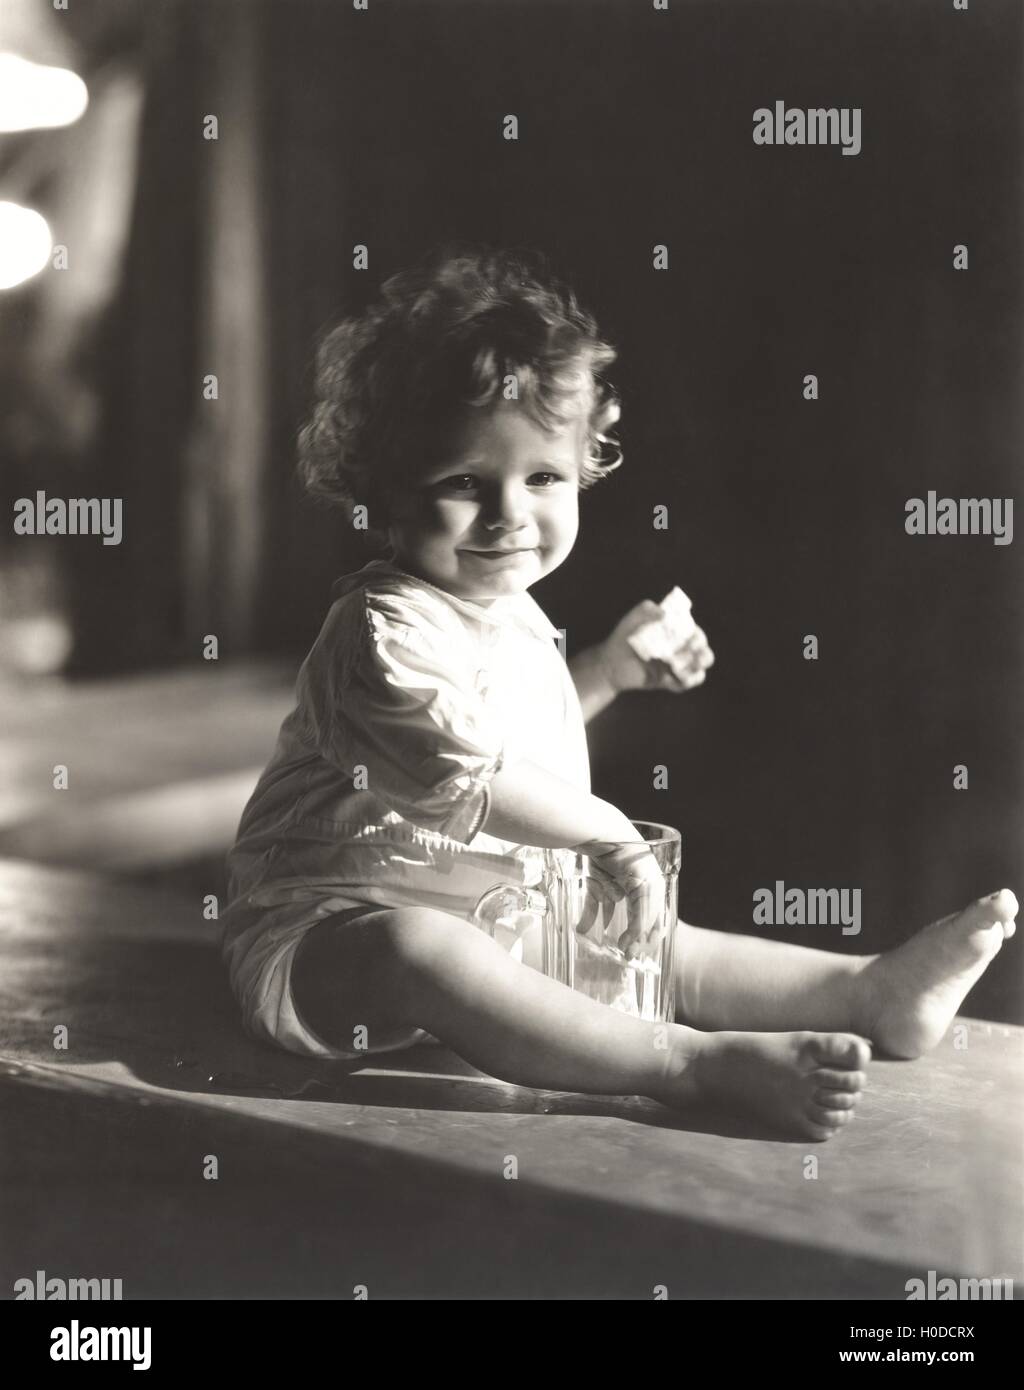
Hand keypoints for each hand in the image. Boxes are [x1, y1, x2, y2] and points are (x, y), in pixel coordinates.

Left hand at [573, 837, 666, 954]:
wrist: (601, 831)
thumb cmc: (628, 857)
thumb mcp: (644, 889)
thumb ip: (642, 918)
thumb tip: (635, 943)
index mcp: (652, 886)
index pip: (654, 918)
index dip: (646, 938)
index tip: (635, 955)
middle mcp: (635, 885)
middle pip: (634, 916)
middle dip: (630, 937)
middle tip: (625, 956)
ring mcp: (615, 882)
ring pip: (612, 911)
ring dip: (608, 928)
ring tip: (605, 947)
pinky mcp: (596, 879)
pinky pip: (594, 902)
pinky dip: (589, 916)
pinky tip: (582, 930)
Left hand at [597, 599, 714, 694]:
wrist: (610, 663)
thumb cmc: (623, 637)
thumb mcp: (632, 619)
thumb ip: (646, 609)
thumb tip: (664, 614)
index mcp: (677, 633)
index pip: (697, 635)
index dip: (698, 638)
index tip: (689, 641)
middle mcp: (681, 649)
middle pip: (705, 654)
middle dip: (702, 656)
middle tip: (686, 656)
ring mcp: (676, 666)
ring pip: (699, 672)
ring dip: (693, 671)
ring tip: (675, 669)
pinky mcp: (669, 681)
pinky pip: (684, 684)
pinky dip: (682, 682)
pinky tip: (667, 678)